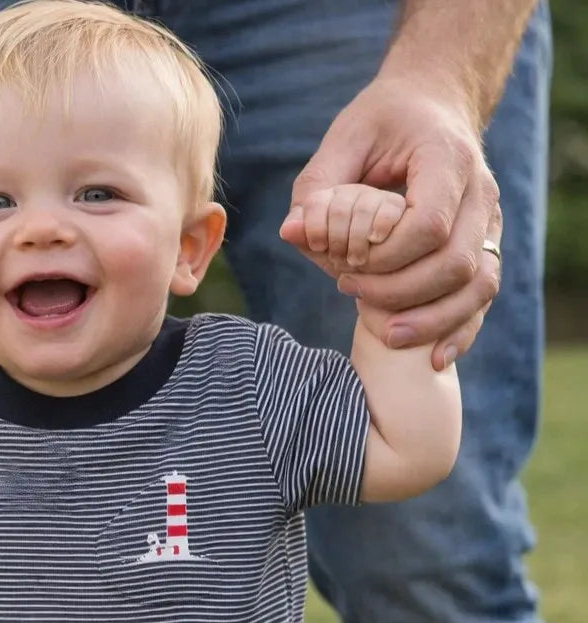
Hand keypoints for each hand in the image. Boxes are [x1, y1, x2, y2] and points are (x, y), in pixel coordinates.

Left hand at [279, 77, 502, 369]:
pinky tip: (433, 359)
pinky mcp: (485, 246)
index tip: (346, 264)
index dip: (386, 258)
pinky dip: (460, 330)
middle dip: (399, 292)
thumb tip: (292, 234)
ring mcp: (488, 222)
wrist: (433, 106)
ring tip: (385, 336)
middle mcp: (480, 193)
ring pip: (478, 285)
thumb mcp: (343, 140)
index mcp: (448, 159)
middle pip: (456, 263)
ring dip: (432, 320)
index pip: (429, 225)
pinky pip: (483, 296)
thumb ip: (317, 189)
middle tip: (349, 291)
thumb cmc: (383, 123)